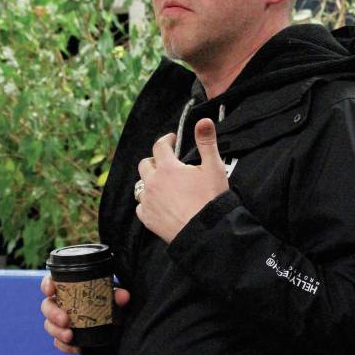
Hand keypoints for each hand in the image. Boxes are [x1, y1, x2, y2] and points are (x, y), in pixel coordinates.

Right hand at [40, 274, 129, 353]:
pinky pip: (59, 343)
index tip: (51, 290)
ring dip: (57, 331)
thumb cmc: (108, 303)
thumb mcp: (113, 298)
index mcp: (67, 289)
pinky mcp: (64, 337)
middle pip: (47, 306)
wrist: (113, 323)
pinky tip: (76, 348)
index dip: (46, 285)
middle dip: (53, 314)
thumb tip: (123, 296)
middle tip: (65, 320)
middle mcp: (60, 304)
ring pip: (49, 325)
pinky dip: (65, 346)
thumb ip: (117, 295)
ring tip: (69, 336)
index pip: (50, 283)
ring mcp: (60, 322)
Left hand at [135, 118, 228, 242]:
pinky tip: (158, 204)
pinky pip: (141, 206)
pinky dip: (147, 202)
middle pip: (145, 165)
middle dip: (155, 160)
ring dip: (150, 182)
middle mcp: (153, 183)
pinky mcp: (147, 219)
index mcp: (168, 168)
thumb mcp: (213, 167)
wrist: (206, 233)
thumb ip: (206, 142)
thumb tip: (203, 121)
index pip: (160, 146)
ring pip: (141, 185)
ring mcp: (148, 201)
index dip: (166, 140)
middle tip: (166, 163)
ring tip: (162, 184)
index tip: (172, 140)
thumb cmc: (211, 200)